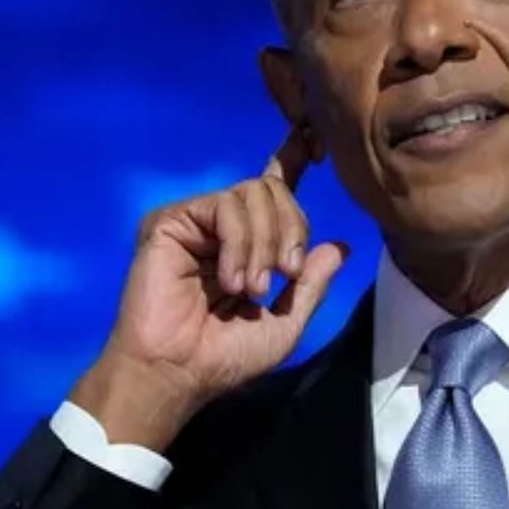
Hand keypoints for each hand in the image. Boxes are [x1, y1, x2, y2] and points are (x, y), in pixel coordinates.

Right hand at [69, 124, 348, 450]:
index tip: (311, 137)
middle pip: (272, 190)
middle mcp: (221, 226)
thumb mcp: (284, 324)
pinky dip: (238, 243)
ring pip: (252, 193)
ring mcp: (194, 221)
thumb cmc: (224, 357)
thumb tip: (339, 246)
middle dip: (291, 230)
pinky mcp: (170, 221)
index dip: (291, 159)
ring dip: (264, 243)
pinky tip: (230, 279)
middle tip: (283, 276)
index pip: (273, 191)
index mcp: (247, 246)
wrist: (176, 371)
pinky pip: (223, 206)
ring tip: (251, 289)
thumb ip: (310, 285)